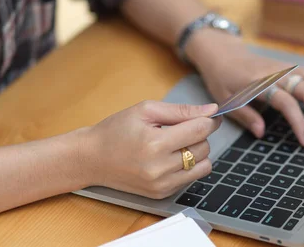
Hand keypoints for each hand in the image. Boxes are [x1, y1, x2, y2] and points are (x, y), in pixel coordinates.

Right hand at [82, 101, 220, 198]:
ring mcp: (162, 185)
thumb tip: (211, 110)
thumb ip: (181, 110)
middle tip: (181, 129)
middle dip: (199, 135)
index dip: (208, 120)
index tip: (208, 116)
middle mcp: (160, 168)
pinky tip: (170, 158)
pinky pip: (192, 179)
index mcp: (155, 144)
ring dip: (197, 152)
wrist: (92, 159)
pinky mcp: (162, 194)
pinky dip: (188, 166)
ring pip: (203, 166)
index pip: (199, 131)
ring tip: (177, 144)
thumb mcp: (145, 110)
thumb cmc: (116, 130)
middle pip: (203, 148)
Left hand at [191, 35, 303, 146]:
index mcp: (259, 84)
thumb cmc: (223, 80)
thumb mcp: (226, 101)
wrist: (223, 54)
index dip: (300, 123)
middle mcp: (276, 73)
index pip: (287, 103)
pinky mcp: (291, 66)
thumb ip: (245, 116)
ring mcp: (286, 67)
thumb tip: (261, 133)